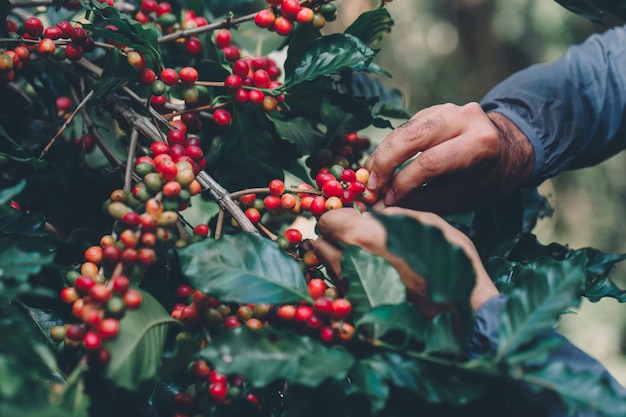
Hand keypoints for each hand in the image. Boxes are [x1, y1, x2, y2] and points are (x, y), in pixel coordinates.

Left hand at [312, 207, 498, 314]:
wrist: (459, 312)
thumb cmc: (448, 262)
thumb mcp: (425, 224)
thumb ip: (390, 215)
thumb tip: (370, 215)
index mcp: (364, 237)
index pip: (326, 220)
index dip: (338, 217)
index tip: (352, 219)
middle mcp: (350, 264)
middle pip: (321, 245)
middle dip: (334, 238)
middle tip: (357, 237)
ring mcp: (352, 291)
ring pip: (329, 267)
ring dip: (341, 259)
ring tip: (369, 258)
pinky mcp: (357, 311)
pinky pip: (343, 288)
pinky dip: (352, 280)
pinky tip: (376, 278)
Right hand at [364, 102, 534, 212]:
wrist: (506, 151)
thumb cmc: (484, 181)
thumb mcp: (460, 198)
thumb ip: (423, 200)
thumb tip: (384, 206)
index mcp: (479, 144)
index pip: (431, 162)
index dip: (404, 182)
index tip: (386, 200)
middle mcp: (465, 118)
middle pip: (413, 136)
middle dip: (385, 161)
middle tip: (370, 185)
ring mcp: (449, 109)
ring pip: (405, 129)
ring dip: (383, 153)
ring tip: (370, 177)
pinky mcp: (435, 109)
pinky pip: (406, 126)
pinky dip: (390, 145)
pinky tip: (382, 163)